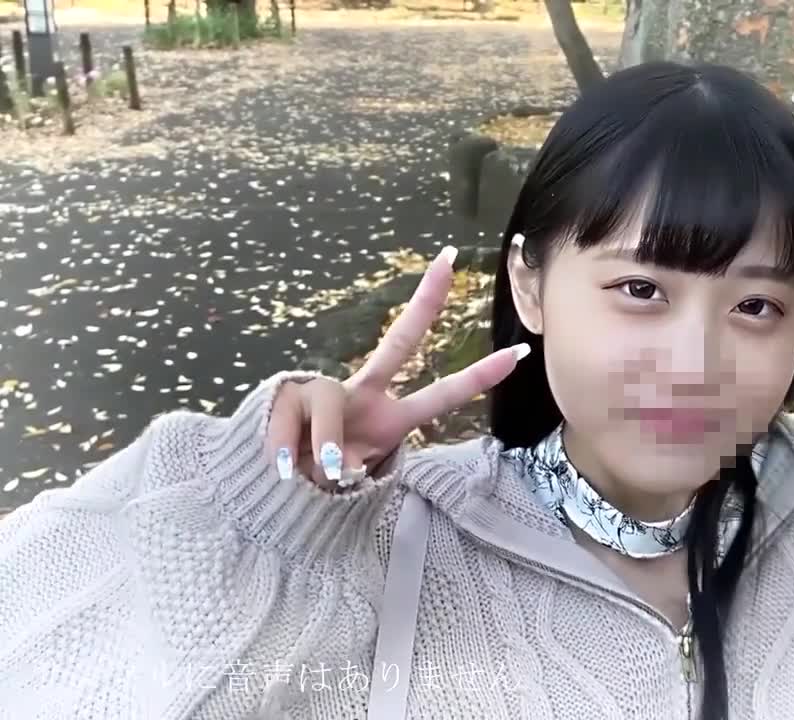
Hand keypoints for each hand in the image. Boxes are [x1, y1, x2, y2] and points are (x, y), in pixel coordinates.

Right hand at [266, 247, 529, 490]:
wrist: (267, 480)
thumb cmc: (315, 479)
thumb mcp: (346, 482)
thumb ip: (351, 470)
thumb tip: (340, 464)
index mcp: (389, 417)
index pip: (441, 394)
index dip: (478, 377)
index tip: (520, 353)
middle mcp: (364, 393)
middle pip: (400, 341)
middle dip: (426, 303)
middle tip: (452, 260)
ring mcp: (327, 390)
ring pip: (332, 407)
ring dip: (327, 446)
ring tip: (319, 474)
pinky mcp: (286, 394)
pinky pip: (291, 425)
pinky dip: (288, 453)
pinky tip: (285, 467)